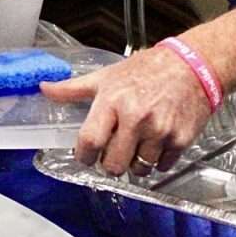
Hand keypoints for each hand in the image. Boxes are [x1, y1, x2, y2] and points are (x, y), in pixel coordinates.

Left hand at [40, 44, 212, 175]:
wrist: (191, 66)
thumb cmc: (146, 70)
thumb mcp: (106, 76)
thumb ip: (73, 88)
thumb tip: (44, 88)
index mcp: (113, 101)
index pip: (89, 142)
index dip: (83, 155)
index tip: (85, 155)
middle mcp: (136, 118)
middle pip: (113, 165)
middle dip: (109, 163)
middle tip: (112, 152)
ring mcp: (160, 131)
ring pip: (138, 169)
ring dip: (134, 163)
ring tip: (136, 145)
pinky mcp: (180, 140)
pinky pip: (162, 167)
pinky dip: (157, 161)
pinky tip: (155, 143)